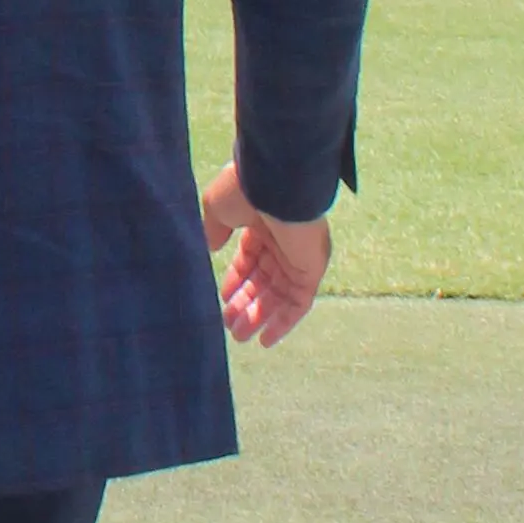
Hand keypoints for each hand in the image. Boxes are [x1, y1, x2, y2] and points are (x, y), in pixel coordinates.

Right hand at [202, 165, 331, 347]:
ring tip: (239, 337)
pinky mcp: (312, 270)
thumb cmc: (245, 190)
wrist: (277, 183)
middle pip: (264, 282)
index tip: (222, 298)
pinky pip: (298, 303)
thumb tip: (211, 249)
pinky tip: (266, 339)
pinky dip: (283, 322)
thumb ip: (214, 230)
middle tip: (229, 328)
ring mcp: (298, 257)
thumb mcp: (217, 207)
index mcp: (261, 224)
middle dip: (246, 304)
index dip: (236, 281)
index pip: (249, 259)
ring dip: (259, 317)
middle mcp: (282, 242)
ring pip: (278, 296)